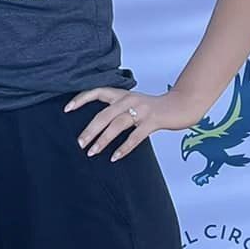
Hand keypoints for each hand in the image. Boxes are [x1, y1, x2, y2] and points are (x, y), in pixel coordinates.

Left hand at [66, 87, 201, 160]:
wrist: (183, 104)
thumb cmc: (155, 107)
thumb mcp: (134, 103)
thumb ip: (118, 109)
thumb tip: (98, 125)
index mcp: (122, 94)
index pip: (96, 91)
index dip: (80, 99)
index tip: (66, 109)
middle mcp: (129, 99)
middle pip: (103, 114)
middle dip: (89, 130)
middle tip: (79, 143)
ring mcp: (141, 109)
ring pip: (116, 125)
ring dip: (103, 140)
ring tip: (92, 152)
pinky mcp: (153, 121)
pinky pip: (135, 136)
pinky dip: (124, 147)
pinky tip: (115, 157)